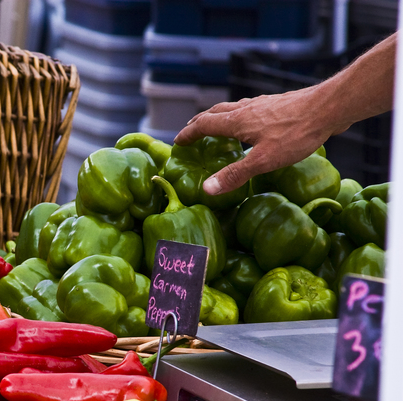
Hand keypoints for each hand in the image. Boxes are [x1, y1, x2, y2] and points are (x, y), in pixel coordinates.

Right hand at [174, 85, 343, 194]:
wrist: (329, 107)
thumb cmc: (296, 134)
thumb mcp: (263, 161)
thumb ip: (234, 174)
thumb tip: (207, 189)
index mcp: (237, 121)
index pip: (203, 125)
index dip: (188, 134)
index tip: (178, 142)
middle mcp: (246, 109)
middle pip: (214, 112)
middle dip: (199, 122)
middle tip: (191, 132)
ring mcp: (262, 105)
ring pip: (232, 108)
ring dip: (218, 117)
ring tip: (216, 128)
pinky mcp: (277, 105)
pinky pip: (249, 109)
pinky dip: (238, 116)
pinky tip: (251, 125)